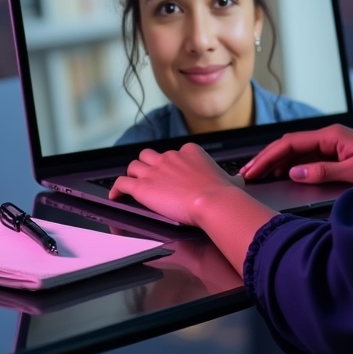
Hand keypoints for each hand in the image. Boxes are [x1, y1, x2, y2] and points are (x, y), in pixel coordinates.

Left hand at [109, 143, 235, 225]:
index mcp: (190, 152)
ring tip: (132, 185)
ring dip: (133, 174)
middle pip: (150, 155)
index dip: (170, 165)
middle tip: (150, 178)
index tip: (172, 176)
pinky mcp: (142, 186)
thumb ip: (231, 179)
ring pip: (134, 165)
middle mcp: (170, 156)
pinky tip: (116, 196)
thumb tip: (237, 181)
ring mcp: (155, 170)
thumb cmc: (222, 193)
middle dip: (148, 165)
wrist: (212, 201)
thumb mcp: (231, 181)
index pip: (174, 153)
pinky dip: (116, 189)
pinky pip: (121, 183)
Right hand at [240, 124, 352, 185]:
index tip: (253, 169)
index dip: (269, 156)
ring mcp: (332, 146)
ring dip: (275, 162)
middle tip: (246, 174)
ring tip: (256, 175)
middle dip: (266, 158)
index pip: (291, 143)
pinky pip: (307, 159)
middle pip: (289, 145)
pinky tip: (280, 175)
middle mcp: (329, 138)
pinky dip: (289, 166)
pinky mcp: (336, 156)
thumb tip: (294, 172)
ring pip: (296, 152)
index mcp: (331, 136)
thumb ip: (324, 171)